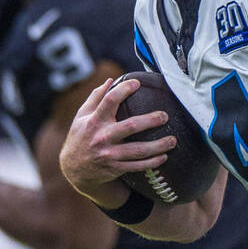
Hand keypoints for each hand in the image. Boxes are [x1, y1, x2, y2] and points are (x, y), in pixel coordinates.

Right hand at [58, 77, 172, 201]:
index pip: (109, 101)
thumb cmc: (81, 136)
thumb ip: (96, 97)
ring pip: (138, 150)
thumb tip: (110, 80)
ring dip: (158, 146)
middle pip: (130, 127)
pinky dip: (152, 162)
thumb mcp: (82, 116)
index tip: (137, 83)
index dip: (123, 90)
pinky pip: (138, 166)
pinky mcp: (116, 168)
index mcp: (94, 121)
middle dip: (150, 120)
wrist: (74, 168)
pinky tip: (164, 157)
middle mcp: (102, 137)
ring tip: (173, 140)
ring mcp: (110, 154)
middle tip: (164, 116)